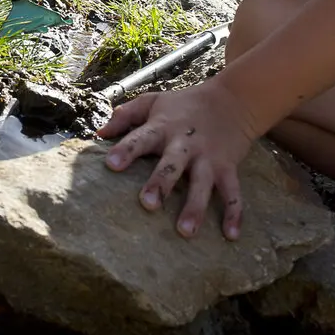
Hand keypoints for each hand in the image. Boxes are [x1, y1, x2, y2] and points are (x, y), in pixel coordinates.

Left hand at [98, 80, 257, 239]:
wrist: (233, 99)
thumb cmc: (184, 104)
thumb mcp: (153, 101)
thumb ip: (125, 115)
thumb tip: (99, 134)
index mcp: (163, 128)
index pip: (141, 138)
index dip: (126, 150)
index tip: (111, 164)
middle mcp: (186, 144)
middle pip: (173, 164)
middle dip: (161, 183)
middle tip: (147, 204)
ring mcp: (209, 158)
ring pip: (202, 184)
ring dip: (195, 207)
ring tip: (185, 231)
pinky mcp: (228, 168)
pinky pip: (233, 192)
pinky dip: (234, 213)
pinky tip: (230, 234)